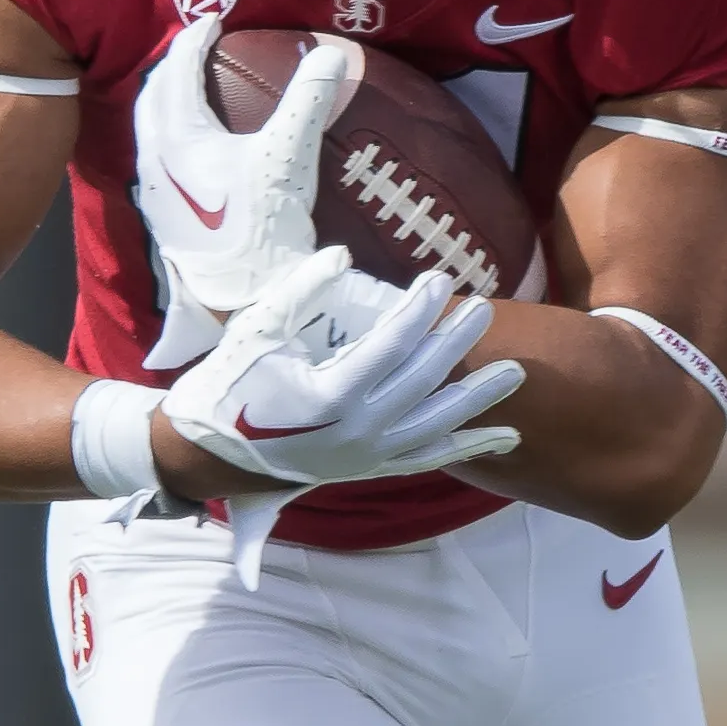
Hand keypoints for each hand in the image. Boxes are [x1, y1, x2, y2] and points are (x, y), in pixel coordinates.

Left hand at [134, 18, 351, 370]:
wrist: (243, 297)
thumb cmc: (262, 226)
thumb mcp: (289, 156)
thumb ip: (308, 100)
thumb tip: (331, 53)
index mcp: (177, 136)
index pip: (177, 70)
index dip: (194, 40)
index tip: (213, 22)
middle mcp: (154, 159)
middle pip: (152, 95)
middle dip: (171, 67)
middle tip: (196, 50)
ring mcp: (153, 190)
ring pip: (149, 128)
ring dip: (166, 101)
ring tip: (192, 90)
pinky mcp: (161, 215)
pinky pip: (156, 157)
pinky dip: (169, 134)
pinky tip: (196, 147)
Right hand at [161, 253, 522, 493]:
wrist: (211, 452)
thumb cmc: (231, 384)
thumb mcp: (258, 328)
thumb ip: (302, 290)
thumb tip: (344, 255)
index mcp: (330, 395)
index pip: (391, 345)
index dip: (420, 309)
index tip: (441, 278)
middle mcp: (357, 431)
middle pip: (423, 380)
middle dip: (457, 342)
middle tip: (486, 307)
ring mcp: (368, 456)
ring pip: (438, 426)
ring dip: (479, 399)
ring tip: (515, 373)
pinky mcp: (370, 469)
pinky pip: (428, 460)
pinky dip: (466, 448)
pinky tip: (502, 437)